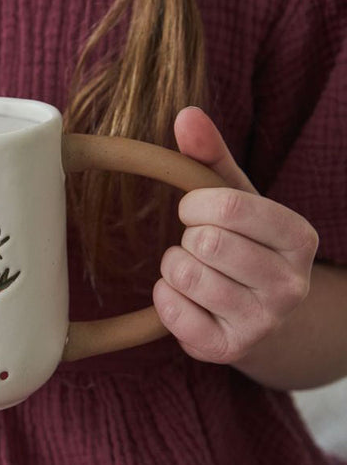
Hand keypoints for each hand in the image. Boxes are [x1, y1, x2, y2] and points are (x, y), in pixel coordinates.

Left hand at [153, 107, 318, 365]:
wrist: (258, 312)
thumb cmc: (241, 243)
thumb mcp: (233, 195)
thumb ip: (209, 153)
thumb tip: (186, 114)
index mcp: (299, 237)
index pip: (230, 208)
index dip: (196, 204)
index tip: (194, 210)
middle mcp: (292, 285)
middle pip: (206, 242)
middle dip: (187, 237)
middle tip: (197, 245)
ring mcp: (264, 323)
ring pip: (185, 276)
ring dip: (173, 266)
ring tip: (192, 269)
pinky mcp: (229, 350)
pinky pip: (172, 313)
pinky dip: (165, 298)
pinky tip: (185, 297)